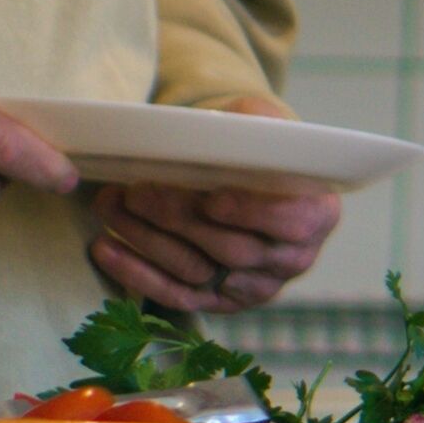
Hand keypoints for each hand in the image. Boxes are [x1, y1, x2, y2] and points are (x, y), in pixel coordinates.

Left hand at [87, 93, 341, 314]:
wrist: (260, 186)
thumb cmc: (264, 153)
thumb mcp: (272, 128)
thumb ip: (259, 122)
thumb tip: (237, 120)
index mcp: (318, 214)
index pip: (291, 220)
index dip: (251, 212)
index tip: (213, 197)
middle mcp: (292, 258)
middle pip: (231, 247)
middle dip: (178, 219)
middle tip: (136, 191)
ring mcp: (256, 286)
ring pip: (197, 269)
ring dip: (146, 240)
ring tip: (111, 207)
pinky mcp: (220, 302)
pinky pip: (175, 295)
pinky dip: (136, 273)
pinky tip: (105, 249)